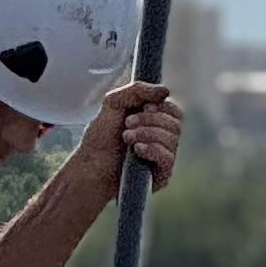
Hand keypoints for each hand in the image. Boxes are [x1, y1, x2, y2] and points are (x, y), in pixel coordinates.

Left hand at [72, 80, 180, 198]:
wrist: (89, 166)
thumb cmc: (100, 137)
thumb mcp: (113, 103)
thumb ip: (137, 90)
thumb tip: (166, 91)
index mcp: (154, 123)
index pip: (174, 111)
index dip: (162, 106)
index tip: (144, 107)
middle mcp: (161, 140)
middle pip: (175, 124)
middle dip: (151, 119)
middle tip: (128, 123)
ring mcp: (162, 159)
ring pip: (173, 139)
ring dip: (148, 133)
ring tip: (126, 137)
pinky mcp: (160, 176)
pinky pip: (168, 158)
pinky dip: (154, 149)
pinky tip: (137, 149)